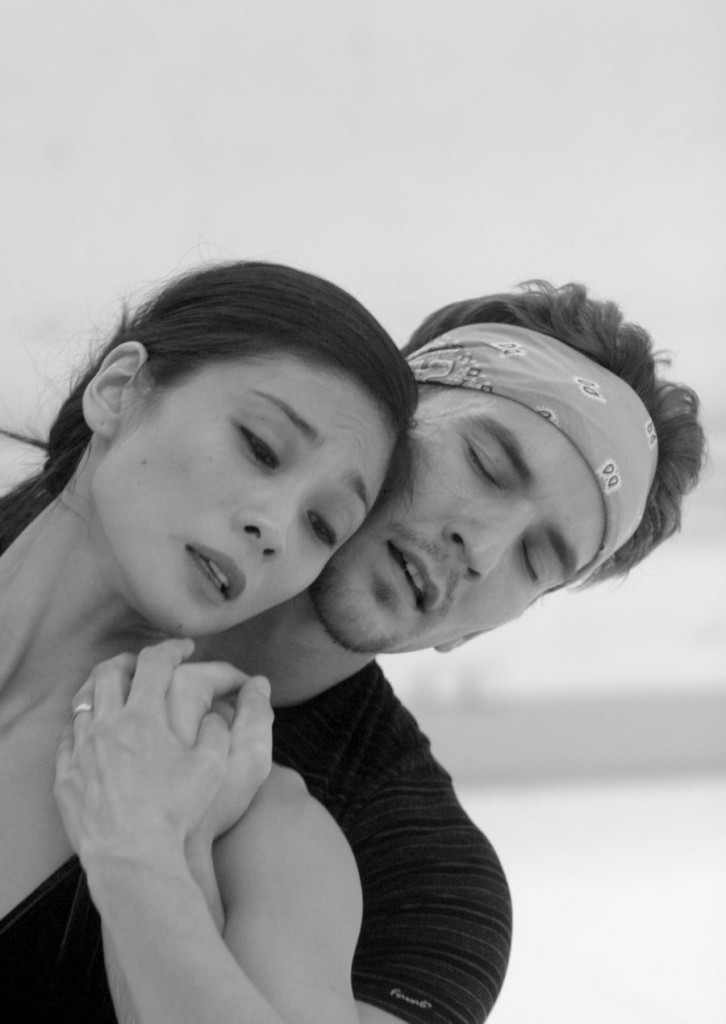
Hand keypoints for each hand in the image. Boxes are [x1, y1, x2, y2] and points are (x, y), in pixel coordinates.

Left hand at [54, 639, 271, 869]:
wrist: (132, 856)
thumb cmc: (176, 812)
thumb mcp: (213, 767)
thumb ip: (219, 730)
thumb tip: (221, 711)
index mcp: (144, 716)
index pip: (155, 663)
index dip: (172, 648)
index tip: (185, 648)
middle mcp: (108, 725)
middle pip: (109, 672)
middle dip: (130, 661)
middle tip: (146, 666)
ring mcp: (82, 750)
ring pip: (83, 702)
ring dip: (102, 690)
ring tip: (117, 695)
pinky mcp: (67, 777)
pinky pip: (67, 740)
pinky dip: (81, 727)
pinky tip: (93, 735)